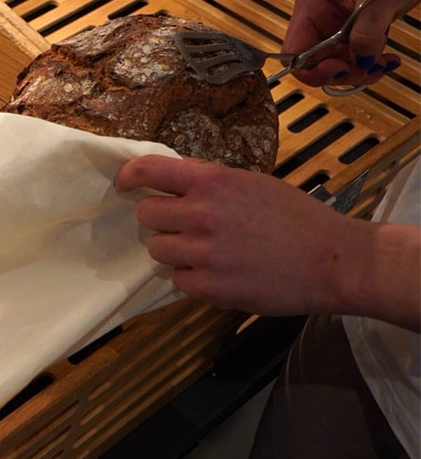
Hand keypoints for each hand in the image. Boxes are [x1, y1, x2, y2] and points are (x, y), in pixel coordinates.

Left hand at [115, 155, 419, 331]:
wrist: (333, 261)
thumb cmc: (295, 218)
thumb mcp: (251, 183)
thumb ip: (208, 179)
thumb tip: (169, 175)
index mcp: (212, 181)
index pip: (148, 170)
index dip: (129, 176)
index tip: (124, 185)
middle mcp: (202, 214)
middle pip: (146, 215)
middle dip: (160, 220)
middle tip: (183, 225)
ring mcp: (203, 254)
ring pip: (158, 250)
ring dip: (174, 250)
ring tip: (206, 251)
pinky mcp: (209, 288)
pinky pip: (177, 280)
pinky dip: (191, 278)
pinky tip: (218, 273)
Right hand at [282, 0, 417, 86]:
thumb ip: (369, 29)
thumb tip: (362, 60)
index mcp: (313, 6)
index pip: (295, 52)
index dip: (313, 69)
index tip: (340, 70)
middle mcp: (321, 18)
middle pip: (317, 62)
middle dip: (343, 72)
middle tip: (368, 70)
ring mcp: (339, 24)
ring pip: (338, 62)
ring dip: (361, 70)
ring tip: (383, 64)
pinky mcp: (358, 27)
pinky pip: (357, 54)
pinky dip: (372, 62)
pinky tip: (386, 59)